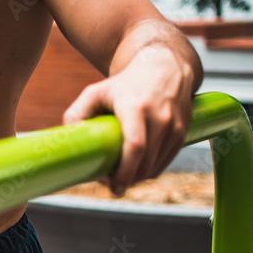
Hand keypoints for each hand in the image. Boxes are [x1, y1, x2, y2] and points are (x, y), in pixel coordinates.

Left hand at [63, 45, 194, 195]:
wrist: (165, 68)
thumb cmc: (124, 84)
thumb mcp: (95, 92)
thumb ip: (76, 113)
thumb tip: (69, 140)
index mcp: (136, 107)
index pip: (136, 145)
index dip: (123, 170)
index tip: (110, 184)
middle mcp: (160, 117)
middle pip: (145, 162)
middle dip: (126, 179)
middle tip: (109, 185)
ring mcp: (175, 126)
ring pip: (155, 166)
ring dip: (136, 178)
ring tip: (120, 178)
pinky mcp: (183, 133)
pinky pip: (164, 162)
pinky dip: (149, 171)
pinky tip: (135, 171)